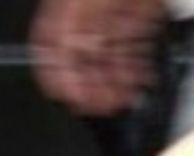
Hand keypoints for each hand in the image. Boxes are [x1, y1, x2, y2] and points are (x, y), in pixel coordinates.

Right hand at [30, 0, 164, 115]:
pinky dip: (135, 67)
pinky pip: (135, 46)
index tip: (62, 94)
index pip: (50, 41)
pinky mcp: (143, 13)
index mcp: (71, 3)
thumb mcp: (88, 1)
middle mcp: (91, 8)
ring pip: (109, 54)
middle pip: (82, 53)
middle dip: (87, 83)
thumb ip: (76, 22)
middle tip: (94, 106)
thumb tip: (70, 51)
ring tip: (117, 102)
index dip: (53, 70)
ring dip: (112, 81)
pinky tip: (137, 84)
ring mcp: (117, 10)